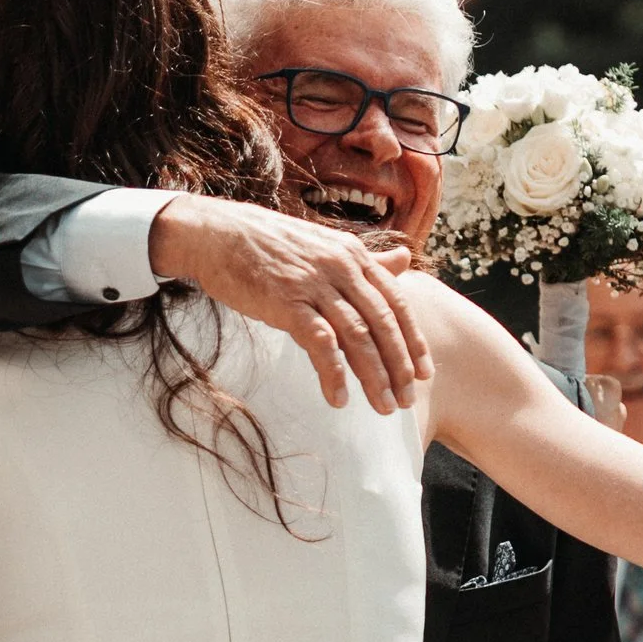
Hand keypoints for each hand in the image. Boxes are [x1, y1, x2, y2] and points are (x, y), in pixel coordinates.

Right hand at [149, 195, 430, 416]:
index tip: (424, 373)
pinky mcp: (287, 302)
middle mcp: (342, 267)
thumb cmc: (269, 244)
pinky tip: (339, 398)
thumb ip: (367, 260)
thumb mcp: (325, 246)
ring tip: (384, 407)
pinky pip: (321, 342)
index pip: (397, 302)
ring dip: (375, 376)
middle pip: (383, 323)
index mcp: (354, 255)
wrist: (217, 235)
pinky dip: (333, 373)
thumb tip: (405, 259)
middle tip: (408, 400)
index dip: (414, 340)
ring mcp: (315, 284)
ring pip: (359, 336)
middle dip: (400, 366)